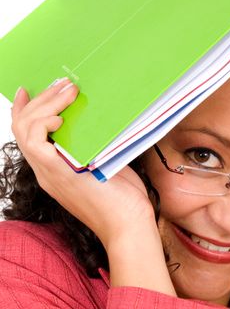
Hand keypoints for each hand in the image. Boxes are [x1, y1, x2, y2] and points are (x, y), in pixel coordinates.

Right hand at [11, 78, 156, 249]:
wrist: (129, 225)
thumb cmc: (124, 199)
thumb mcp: (106, 162)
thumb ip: (95, 144)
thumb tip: (100, 118)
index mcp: (54, 169)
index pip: (27, 135)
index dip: (25, 110)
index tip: (30, 89)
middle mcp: (46, 171)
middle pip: (22, 127)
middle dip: (39, 99)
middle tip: (62, 84)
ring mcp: (48, 174)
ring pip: (24, 130)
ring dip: (44, 105)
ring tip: (67, 91)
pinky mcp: (57, 174)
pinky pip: (35, 142)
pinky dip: (43, 123)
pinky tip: (61, 117)